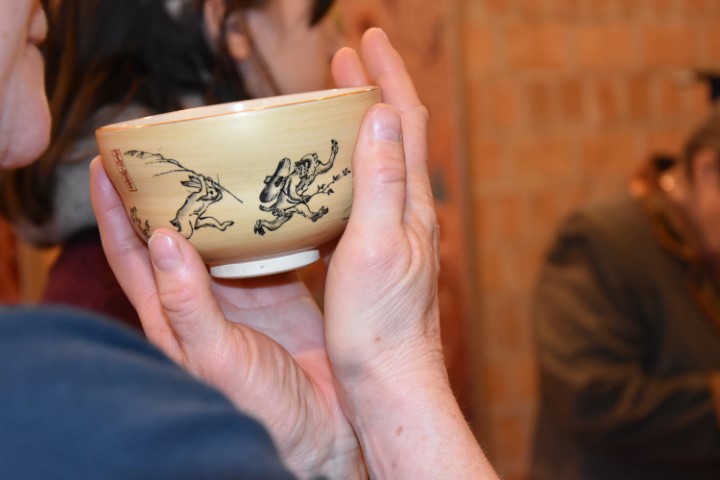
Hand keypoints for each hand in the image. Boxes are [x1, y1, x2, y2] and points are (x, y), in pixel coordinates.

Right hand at [325, 29, 497, 478]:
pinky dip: (352, 165)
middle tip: (346, 60)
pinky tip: (329, 175)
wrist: (389, 382)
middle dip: (376, 89)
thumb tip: (383, 114)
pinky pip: (369, 193)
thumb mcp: (376, 248)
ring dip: (364, 124)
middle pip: (398, 134)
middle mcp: (410, 212)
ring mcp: (397, 233)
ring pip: (384, 162)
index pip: (405, 122)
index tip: (365, 38)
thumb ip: (381, 182)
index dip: (388, 75)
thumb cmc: (379, 327)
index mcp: (409, 204)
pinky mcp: (380, 255)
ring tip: (336, 104)